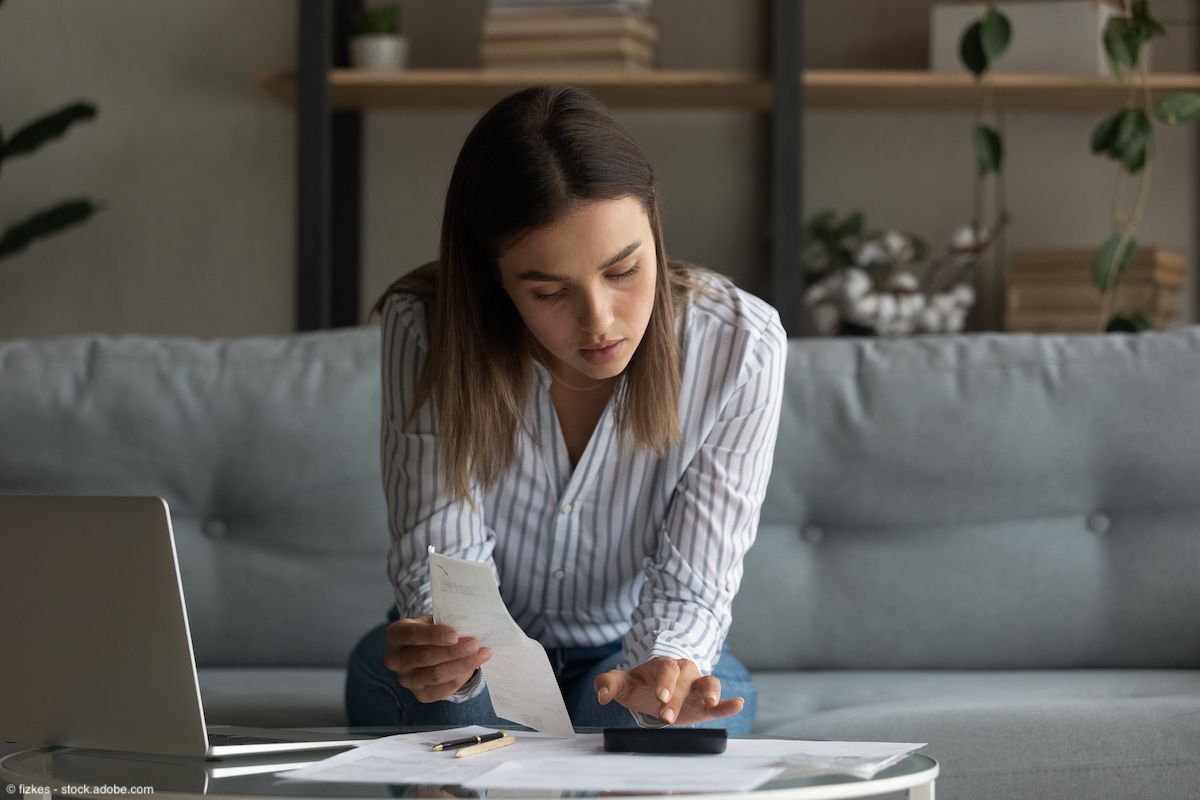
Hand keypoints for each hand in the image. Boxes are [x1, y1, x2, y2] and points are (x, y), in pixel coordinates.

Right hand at [383, 614, 492, 702]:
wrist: (429, 649)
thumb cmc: (433, 630)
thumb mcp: (435, 620)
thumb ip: (447, 622)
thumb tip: (470, 627)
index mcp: (396, 634)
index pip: (411, 634)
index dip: (433, 635)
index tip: (454, 635)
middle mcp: (395, 659)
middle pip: (424, 657)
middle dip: (452, 651)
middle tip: (474, 644)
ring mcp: (406, 680)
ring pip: (435, 675)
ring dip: (461, 664)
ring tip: (481, 654)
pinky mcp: (420, 695)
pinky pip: (443, 690)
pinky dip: (461, 677)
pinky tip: (474, 666)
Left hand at [594, 656, 743, 725]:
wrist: (656, 690)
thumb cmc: (640, 685)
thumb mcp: (623, 683)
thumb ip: (608, 684)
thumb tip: (601, 694)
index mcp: (664, 666)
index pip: (666, 670)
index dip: (665, 682)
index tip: (661, 697)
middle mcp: (684, 672)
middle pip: (686, 679)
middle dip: (678, 696)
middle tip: (667, 715)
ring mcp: (697, 687)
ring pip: (710, 683)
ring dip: (711, 692)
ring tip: (712, 701)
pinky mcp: (706, 704)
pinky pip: (721, 702)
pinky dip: (730, 703)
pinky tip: (738, 703)